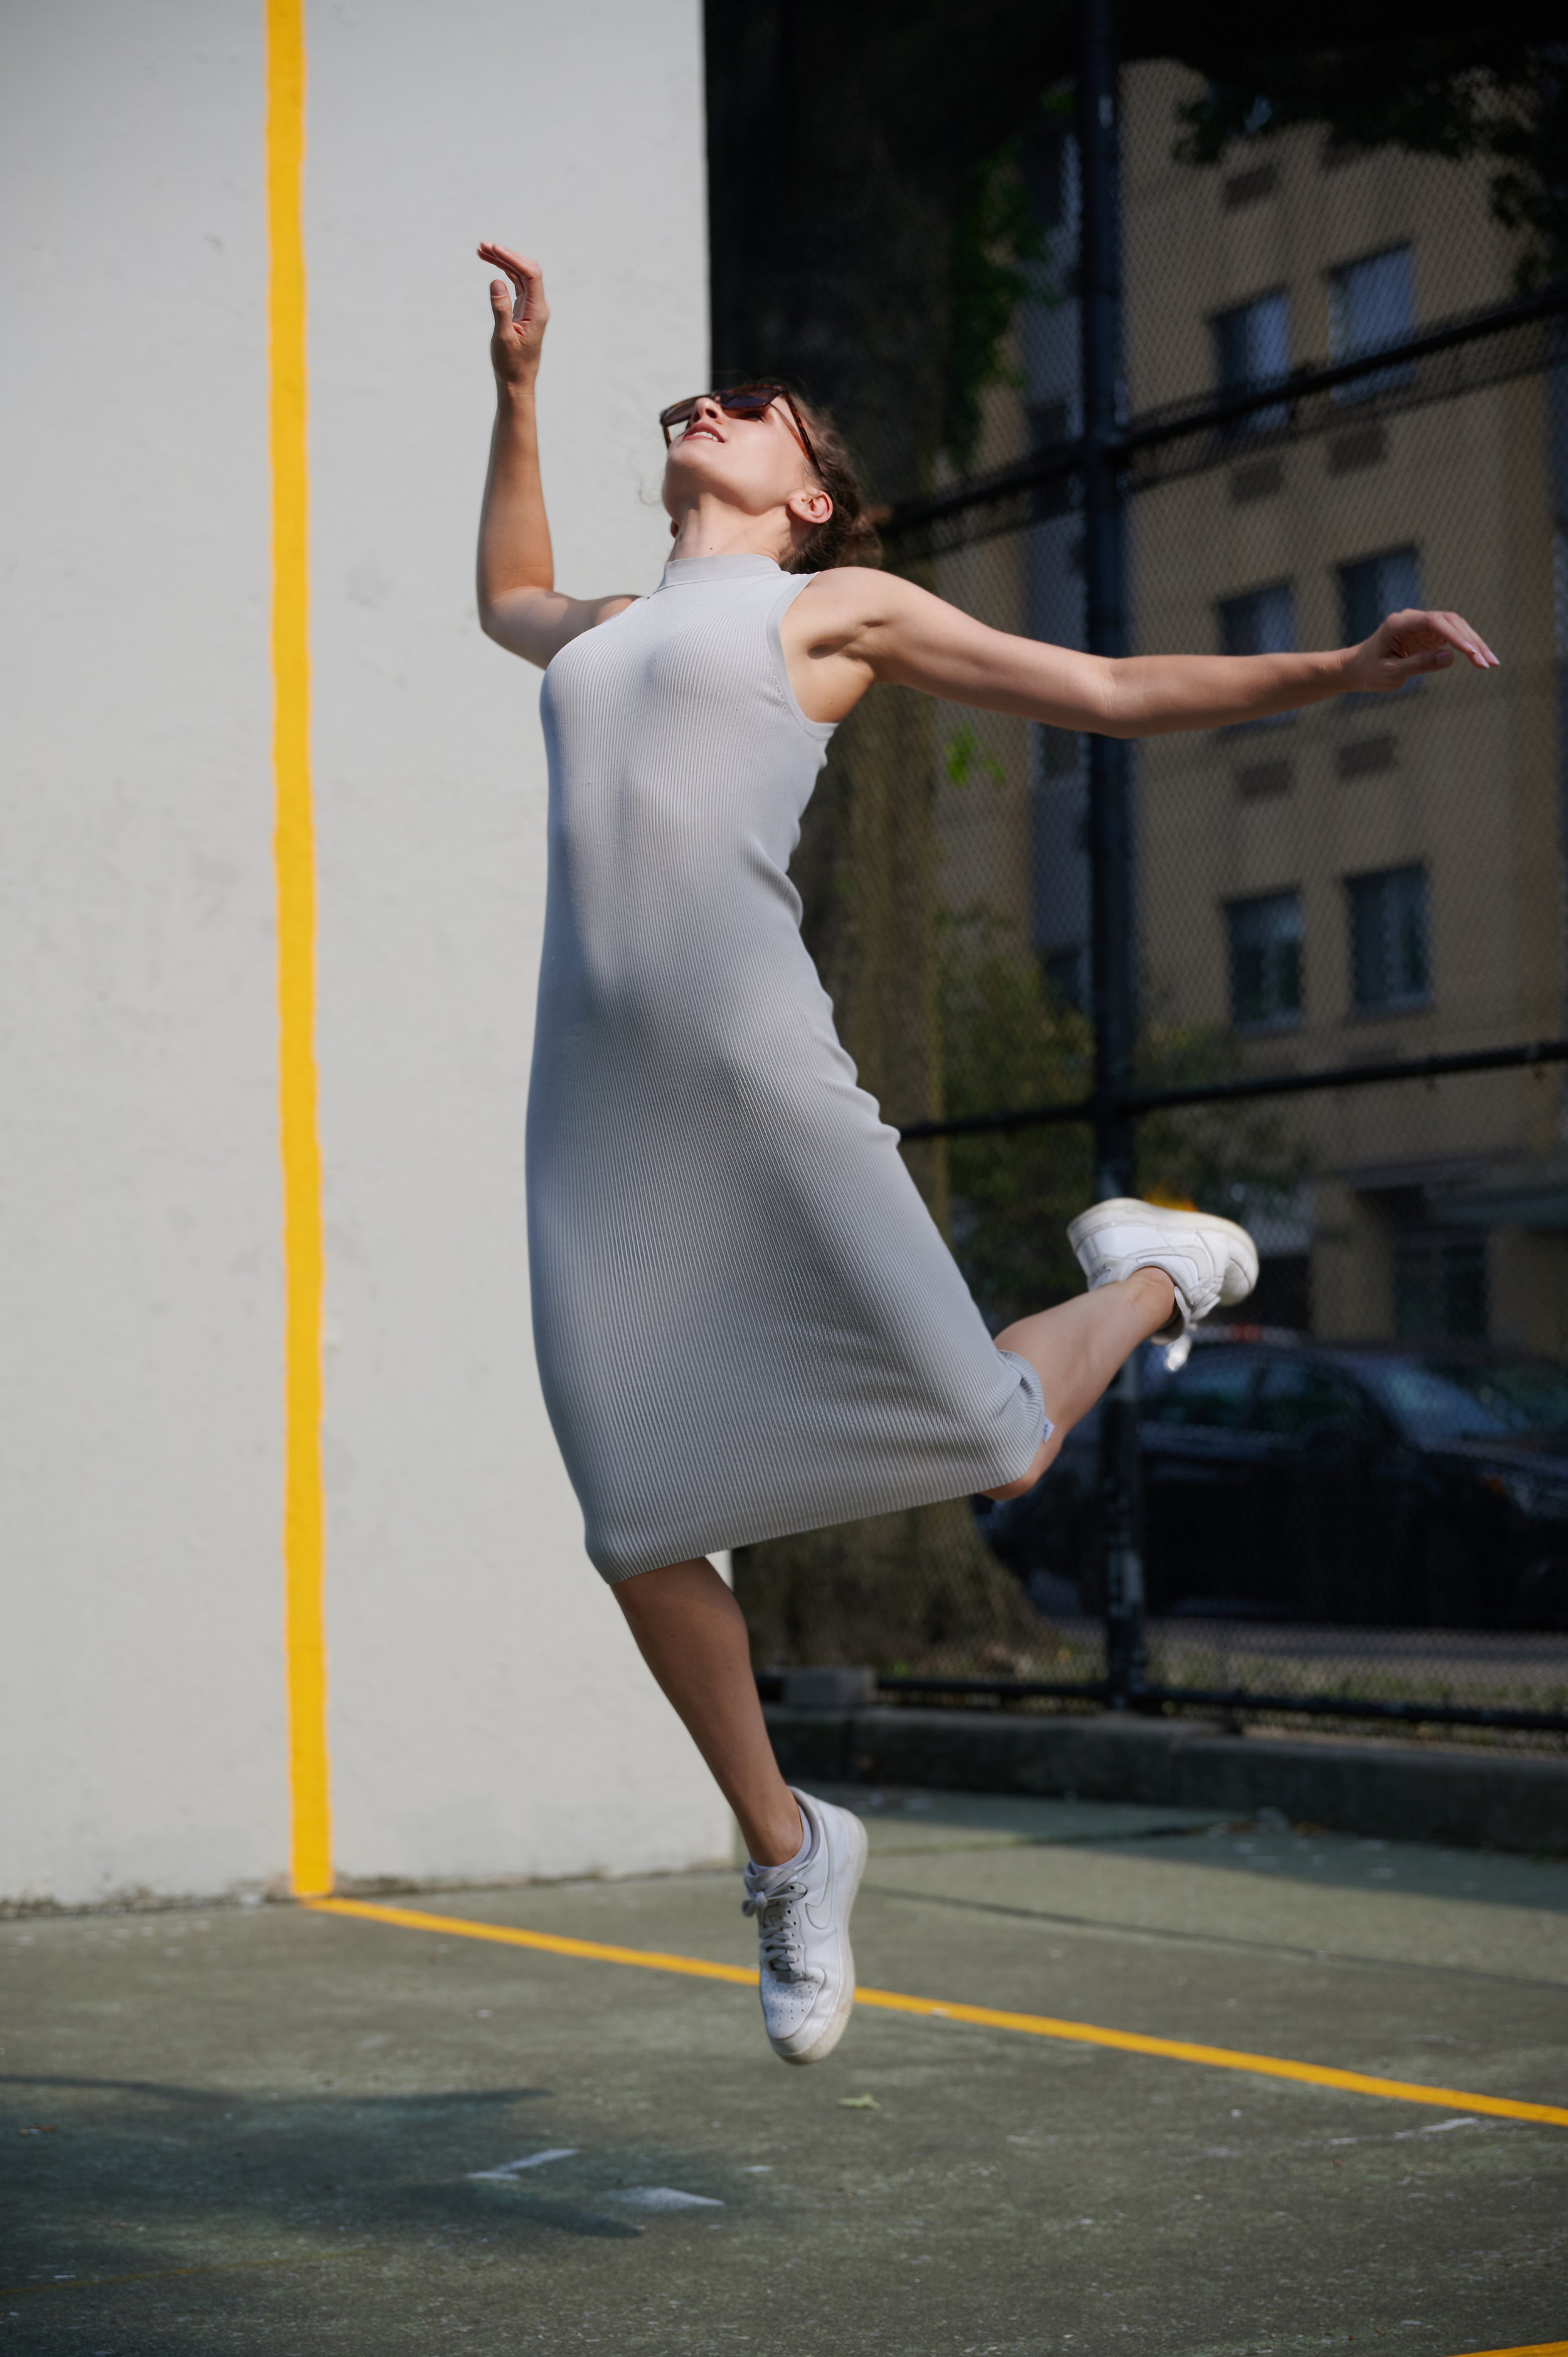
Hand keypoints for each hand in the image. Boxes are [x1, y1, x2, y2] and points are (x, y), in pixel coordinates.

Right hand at [478, 242, 548, 391]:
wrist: (516, 382)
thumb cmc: (510, 365)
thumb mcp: (503, 338)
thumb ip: (500, 310)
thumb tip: (496, 281)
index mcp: (537, 311)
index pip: (530, 274)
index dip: (512, 258)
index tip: (493, 249)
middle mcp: (537, 306)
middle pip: (526, 269)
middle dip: (506, 255)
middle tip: (483, 246)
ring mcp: (531, 307)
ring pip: (520, 275)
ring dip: (502, 261)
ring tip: (481, 251)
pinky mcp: (523, 310)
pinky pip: (516, 284)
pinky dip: (503, 272)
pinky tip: (490, 264)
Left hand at [1342, 607, 1497, 693]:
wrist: (1356, 668)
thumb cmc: (1369, 671)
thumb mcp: (1391, 673)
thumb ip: (1419, 664)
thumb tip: (1450, 657)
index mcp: (1400, 623)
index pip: (1434, 622)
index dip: (1455, 636)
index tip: (1471, 653)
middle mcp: (1413, 619)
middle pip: (1450, 621)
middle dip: (1471, 641)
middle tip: (1488, 663)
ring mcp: (1421, 625)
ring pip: (1455, 627)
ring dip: (1474, 643)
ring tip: (1490, 663)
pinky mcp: (1427, 634)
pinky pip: (1452, 636)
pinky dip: (1466, 647)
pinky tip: (1480, 659)